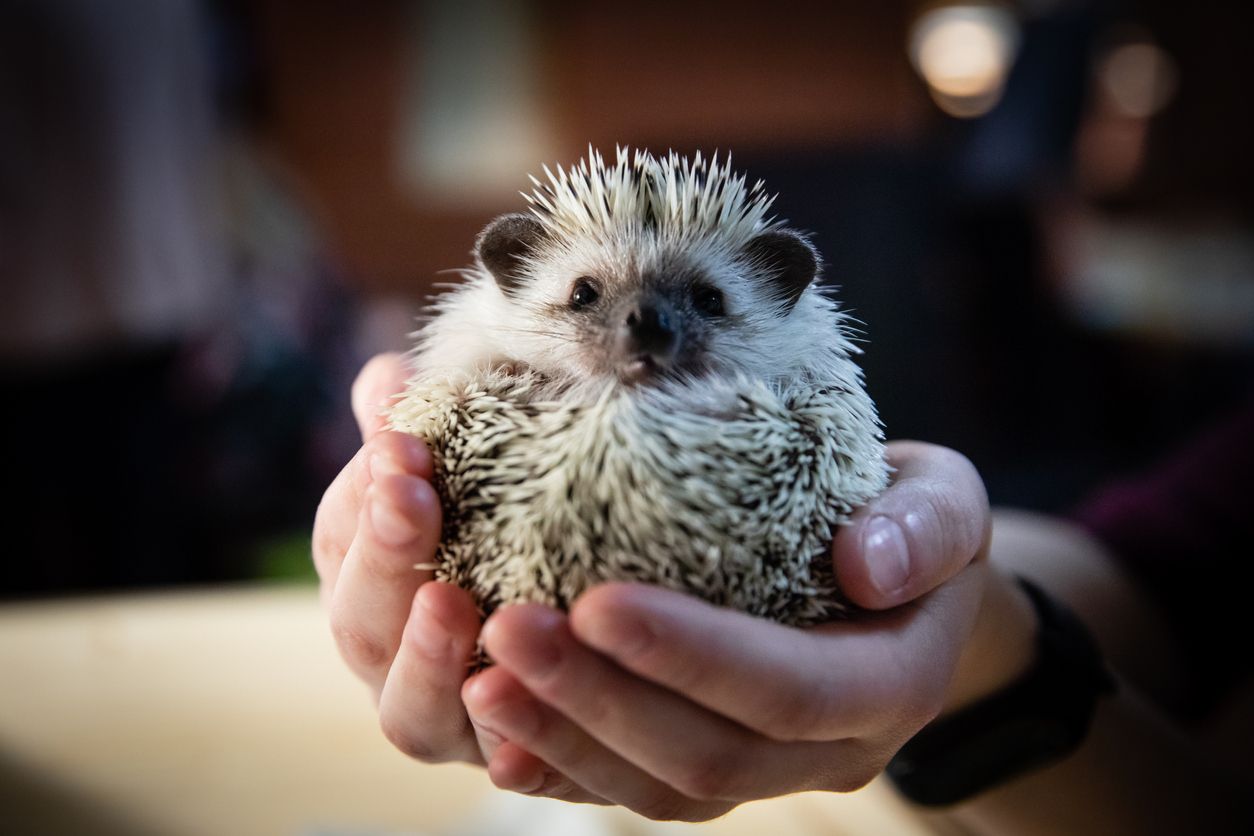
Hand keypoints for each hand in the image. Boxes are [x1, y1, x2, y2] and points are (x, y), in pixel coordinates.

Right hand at [312, 353, 486, 763]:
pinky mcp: (505, 761)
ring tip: (450, 603)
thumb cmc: (511, 527)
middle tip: (412, 498)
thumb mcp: (476, 471)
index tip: (400, 442)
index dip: (361, 493)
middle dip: (383, 555)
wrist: (585, 622)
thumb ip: (426, 430)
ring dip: (424, 658)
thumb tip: (384, 377)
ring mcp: (445, 717)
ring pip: (409, 711)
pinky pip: (499, 768)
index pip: (342, 537)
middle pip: (359, 622)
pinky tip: (523, 728)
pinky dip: (506, 751)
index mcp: (371, 581)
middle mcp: (392, 656)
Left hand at [460, 442, 991, 820]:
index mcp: (889, 686)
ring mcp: (764, 770)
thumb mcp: (945, 500)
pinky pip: (629, 788)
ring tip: (480, 676)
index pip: (789, 690)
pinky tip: (492, 721)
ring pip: (657, 789)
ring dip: (562, 738)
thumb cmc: (908, 524)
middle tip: (507, 628)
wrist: (898, 583)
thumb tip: (867, 565)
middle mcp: (826, 751)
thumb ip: (927, 526)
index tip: (596, 600)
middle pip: (706, 755)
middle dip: (599, 701)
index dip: (693, 656)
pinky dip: (558, 765)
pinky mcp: (709, 766)